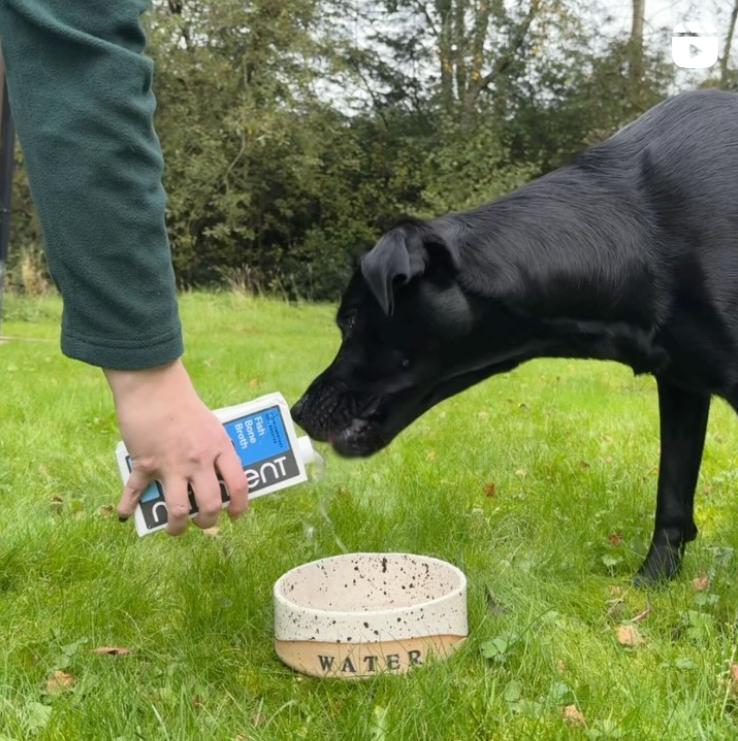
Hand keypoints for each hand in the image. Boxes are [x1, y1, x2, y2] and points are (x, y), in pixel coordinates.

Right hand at [105, 359, 247, 534]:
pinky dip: (128, 505)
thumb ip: (216, 449)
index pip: (238, 484)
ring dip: (176, 526)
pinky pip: (136, 491)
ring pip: (177, 509)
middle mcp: (198, 460)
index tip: (235, 515)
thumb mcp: (211, 425)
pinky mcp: (145, 463)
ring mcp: (172, 464)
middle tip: (204, 523)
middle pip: (209, 504)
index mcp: (219, 448)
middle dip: (207, 521)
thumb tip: (219, 473)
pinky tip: (125, 514)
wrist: (154, 388)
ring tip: (174, 529)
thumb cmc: (184, 403)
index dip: (240, 506)